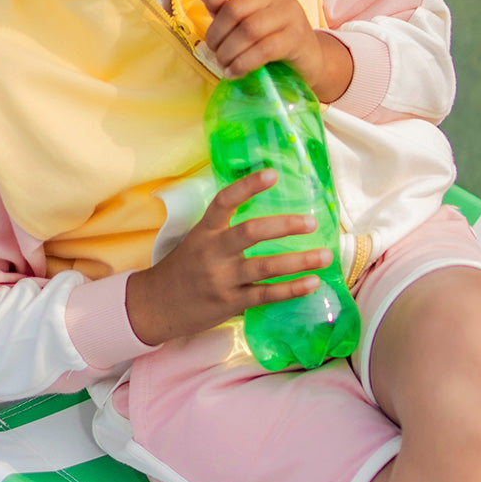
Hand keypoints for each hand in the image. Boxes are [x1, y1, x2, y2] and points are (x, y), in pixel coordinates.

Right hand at [125, 169, 332, 346]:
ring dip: (299, 261)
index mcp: (204, 231)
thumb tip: (269, 217)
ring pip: (265, 266)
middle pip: (251, 232)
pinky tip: (312, 283)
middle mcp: (213, 252)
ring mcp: (221, 279)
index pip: (224, 201)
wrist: (155, 307)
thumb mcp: (197, 241)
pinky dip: (291, 289)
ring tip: (325, 256)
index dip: (248, 186)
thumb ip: (226, 229)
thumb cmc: (183, 269)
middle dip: (284, 225)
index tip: (272, 174)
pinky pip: (266, 295)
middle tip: (311, 222)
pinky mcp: (229, 303)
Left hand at [188, 0, 352, 101]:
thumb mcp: (241, 14)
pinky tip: (235, 72)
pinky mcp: (296, 38)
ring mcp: (289, 13)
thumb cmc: (270, 33)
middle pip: (234, 9)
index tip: (211, 16)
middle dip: (217, 35)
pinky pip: (263, 50)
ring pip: (248, 31)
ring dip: (229, 52)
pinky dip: (243, 64)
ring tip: (224, 63)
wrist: (308, 56)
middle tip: (215, 51)